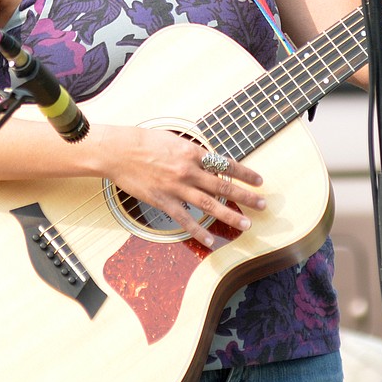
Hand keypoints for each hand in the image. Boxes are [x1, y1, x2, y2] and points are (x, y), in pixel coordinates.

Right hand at [97, 125, 265, 247]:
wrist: (118, 151)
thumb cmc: (143, 141)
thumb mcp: (173, 140)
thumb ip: (192, 152)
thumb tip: (208, 161)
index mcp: (192, 153)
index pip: (225, 164)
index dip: (244, 173)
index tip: (258, 180)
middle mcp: (188, 171)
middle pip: (223, 186)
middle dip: (246, 196)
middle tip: (262, 204)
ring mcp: (176, 188)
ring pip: (209, 205)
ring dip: (230, 215)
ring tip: (246, 224)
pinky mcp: (163, 202)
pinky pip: (185, 220)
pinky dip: (199, 231)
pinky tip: (211, 240)